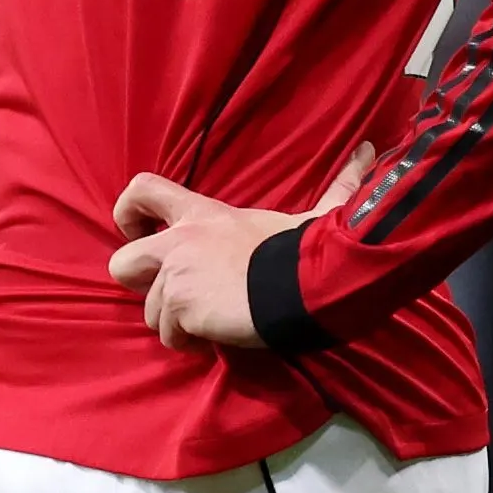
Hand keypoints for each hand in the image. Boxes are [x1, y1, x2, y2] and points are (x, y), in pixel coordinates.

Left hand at [105, 145, 372, 351]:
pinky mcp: (181, 307)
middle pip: (121, 262)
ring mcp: (176, 276)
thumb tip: (370, 150)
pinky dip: (190, 342)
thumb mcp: (314, 212)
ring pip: (150, 312)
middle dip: (140, 284)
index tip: (140, 231)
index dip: (129, 212)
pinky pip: (170, 336)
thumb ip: (336, 184)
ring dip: (176, 323)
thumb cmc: (308, 247)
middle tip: (174, 294)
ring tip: (211, 323)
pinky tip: (216, 336)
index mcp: (203, 214)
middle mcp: (179, 242)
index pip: (142, 188)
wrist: (306, 284)